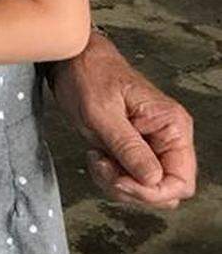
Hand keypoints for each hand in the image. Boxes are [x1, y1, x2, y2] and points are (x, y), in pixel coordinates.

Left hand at [49, 31, 196, 208]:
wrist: (73, 61)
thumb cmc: (89, 75)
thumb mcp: (102, 113)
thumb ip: (128, 147)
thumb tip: (153, 180)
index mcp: (172, 126)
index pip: (181, 182)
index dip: (152, 192)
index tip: (121, 180)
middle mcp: (168, 138)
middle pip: (164, 191)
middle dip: (131, 188)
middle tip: (104, 166)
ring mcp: (151, 145)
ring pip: (145, 188)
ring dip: (116, 183)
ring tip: (97, 158)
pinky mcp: (134, 149)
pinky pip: (129, 178)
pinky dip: (110, 176)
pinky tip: (97, 157)